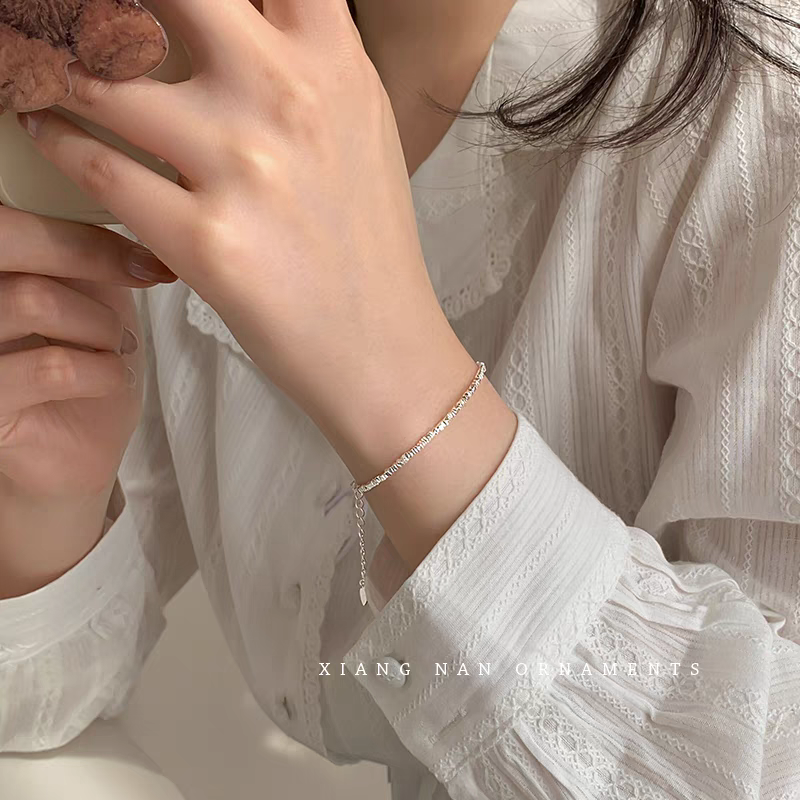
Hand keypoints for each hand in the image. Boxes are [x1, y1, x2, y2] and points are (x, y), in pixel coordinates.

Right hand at [0, 205, 175, 595]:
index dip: (78, 219)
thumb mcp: (90, 299)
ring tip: (118, 344)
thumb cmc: (80, 369)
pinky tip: (111, 378)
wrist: (75, 454)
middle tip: (141, 274)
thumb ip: (89, 255)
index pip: (10, 215)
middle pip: (7, 238)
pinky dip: (101, 369)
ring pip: (34, 298)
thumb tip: (140, 203)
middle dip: (85, 254)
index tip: (141, 240)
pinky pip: (51, 366)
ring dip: (100, 322)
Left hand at [16, 0, 477, 479]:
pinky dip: (55, 141)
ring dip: (54, 69)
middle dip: (100, 8)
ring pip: (98, 79)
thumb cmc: (367, 242)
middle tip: (73, 17)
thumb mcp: (356, 127)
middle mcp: (287, 98)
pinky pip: (96, 167)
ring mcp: (244, 167)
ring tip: (39, 71)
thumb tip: (233, 12)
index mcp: (334, 62)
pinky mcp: (205, 240)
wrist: (381, 344)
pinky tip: (48, 131)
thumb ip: (303, 57)